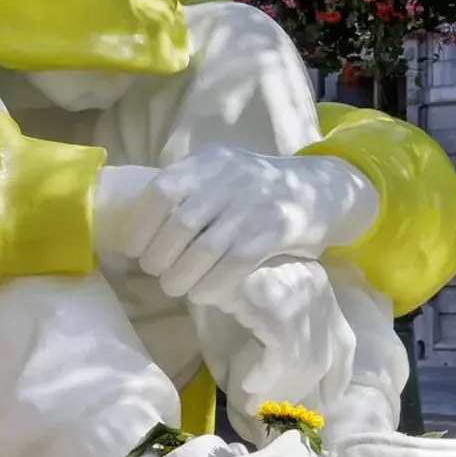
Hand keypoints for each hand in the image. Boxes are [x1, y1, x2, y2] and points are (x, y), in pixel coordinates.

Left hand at [124, 149, 378, 304]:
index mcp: (209, 162)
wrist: (320, 188)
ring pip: (203, 249)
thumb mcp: (221, 173)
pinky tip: (204, 294)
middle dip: (159, 257)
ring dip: (181, 276)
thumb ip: (188, 189)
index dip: (141, 225)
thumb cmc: (257, 190)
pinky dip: (212, 284)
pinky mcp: (275, 230)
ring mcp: (254, 204)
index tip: (135, 249)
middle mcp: (229, 178)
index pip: (161, 192)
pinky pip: (234, 264)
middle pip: (179, 225)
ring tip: (175, 288)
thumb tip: (138, 223)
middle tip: (156, 273)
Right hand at [203, 260, 356, 421]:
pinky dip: (265, 377)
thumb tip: (285, 381)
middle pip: (324, 356)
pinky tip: (249, 383)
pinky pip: (281, 357)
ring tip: (254, 401)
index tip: (329, 399)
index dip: (340, 374)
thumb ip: (273, 334)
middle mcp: (316, 287)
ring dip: (279, 388)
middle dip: (301, 388)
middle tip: (274, 406)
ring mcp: (299, 295)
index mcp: (316, 284)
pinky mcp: (277, 306)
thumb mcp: (252, 303)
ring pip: (304, 361)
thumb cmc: (213, 274)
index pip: (344, 340)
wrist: (189, 246)